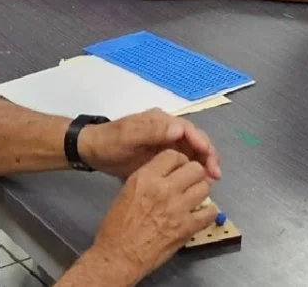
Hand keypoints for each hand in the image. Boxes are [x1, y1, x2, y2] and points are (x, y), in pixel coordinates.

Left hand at [81, 109, 220, 179]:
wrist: (91, 151)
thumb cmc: (110, 141)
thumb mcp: (128, 135)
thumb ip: (152, 131)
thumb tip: (178, 129)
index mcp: (162, 121)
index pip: (190, 130)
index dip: (203, 144)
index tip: (210, 159)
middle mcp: (168, 130)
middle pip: (195, 141)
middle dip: (208, 156)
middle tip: (215, 175)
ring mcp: (166, 144)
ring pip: (192, 153)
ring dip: (202, 165)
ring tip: (210, 182)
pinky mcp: (162, 158)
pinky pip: (182, 164)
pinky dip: (191, 173)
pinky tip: (195, 185)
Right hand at [89, 150, 215, 283]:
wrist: (119, 256)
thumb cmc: (117, 226)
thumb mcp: (128, 190)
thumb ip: (149, 179)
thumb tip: (167, 175)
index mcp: (146, 177)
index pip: (174, 156)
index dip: (180, 162)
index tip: (179, 170)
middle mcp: (164, 188)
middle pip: (195, 168)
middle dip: (194, 175)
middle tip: (189, 184)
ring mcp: (177, 208)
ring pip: (204, 188)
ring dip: (201, 193)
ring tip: (194, 200)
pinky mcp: (187, 227)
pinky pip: (210, 212)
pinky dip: (207, 213)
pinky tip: (200, 215)